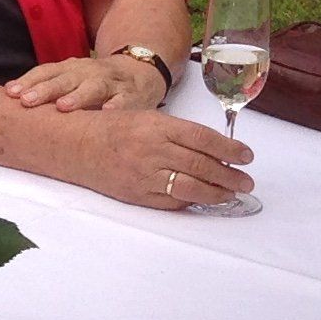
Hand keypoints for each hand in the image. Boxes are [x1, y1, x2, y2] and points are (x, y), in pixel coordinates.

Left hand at [7, 55, 153, 112]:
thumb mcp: (71, 79)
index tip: (10, 93)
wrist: (140, 72)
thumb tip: (9, 96)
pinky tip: (107, 113)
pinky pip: (125, 100)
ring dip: (78, 96)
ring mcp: (112, 82)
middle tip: (27, 101)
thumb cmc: (94, 81)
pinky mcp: (132, 95)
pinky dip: (117, 106)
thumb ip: (46, 87)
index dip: (29, 81)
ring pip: (94, 87)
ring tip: (63, 107)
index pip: (47, 72)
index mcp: (71, 68)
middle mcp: (89, 72)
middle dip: (46, 89)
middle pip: (66, 79)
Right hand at [72, 110, 251, 211]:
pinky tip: (203, 199)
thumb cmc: (111, 128)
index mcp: (156, 126)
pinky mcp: (136, 194)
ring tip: (231, 194)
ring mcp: (144, 174)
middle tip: (246, 181)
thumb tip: (213, 149)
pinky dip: (191, 201)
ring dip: (216, 192)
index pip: (203, 139)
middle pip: (201, 165)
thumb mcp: (146, 118)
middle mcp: (152, 150)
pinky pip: (171, 201)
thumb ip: (177, 132)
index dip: (229, 149)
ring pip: (190, 187)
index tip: (246, 156)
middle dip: (230, 176)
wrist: (74, 145)